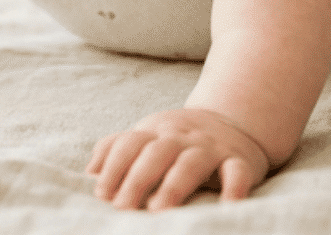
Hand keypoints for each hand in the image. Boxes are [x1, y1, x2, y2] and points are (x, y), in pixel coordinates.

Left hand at [88, 107, 270, 209]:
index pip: (130, 143)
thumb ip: (118, 148)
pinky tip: (228, 204)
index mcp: (156, 131)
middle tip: (123, 208)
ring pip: (191, 162)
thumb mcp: (148, 136)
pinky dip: (234, 188)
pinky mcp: (239, 160)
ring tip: (158, 209)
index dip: (114, 166)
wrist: (234, 120)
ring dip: (174, 185)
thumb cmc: (179, 139)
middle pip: (157, 152)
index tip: (102, 194)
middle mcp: (182, 137)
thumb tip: (91, 171)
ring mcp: (211, 147)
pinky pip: (237, 172)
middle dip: (137, 179)